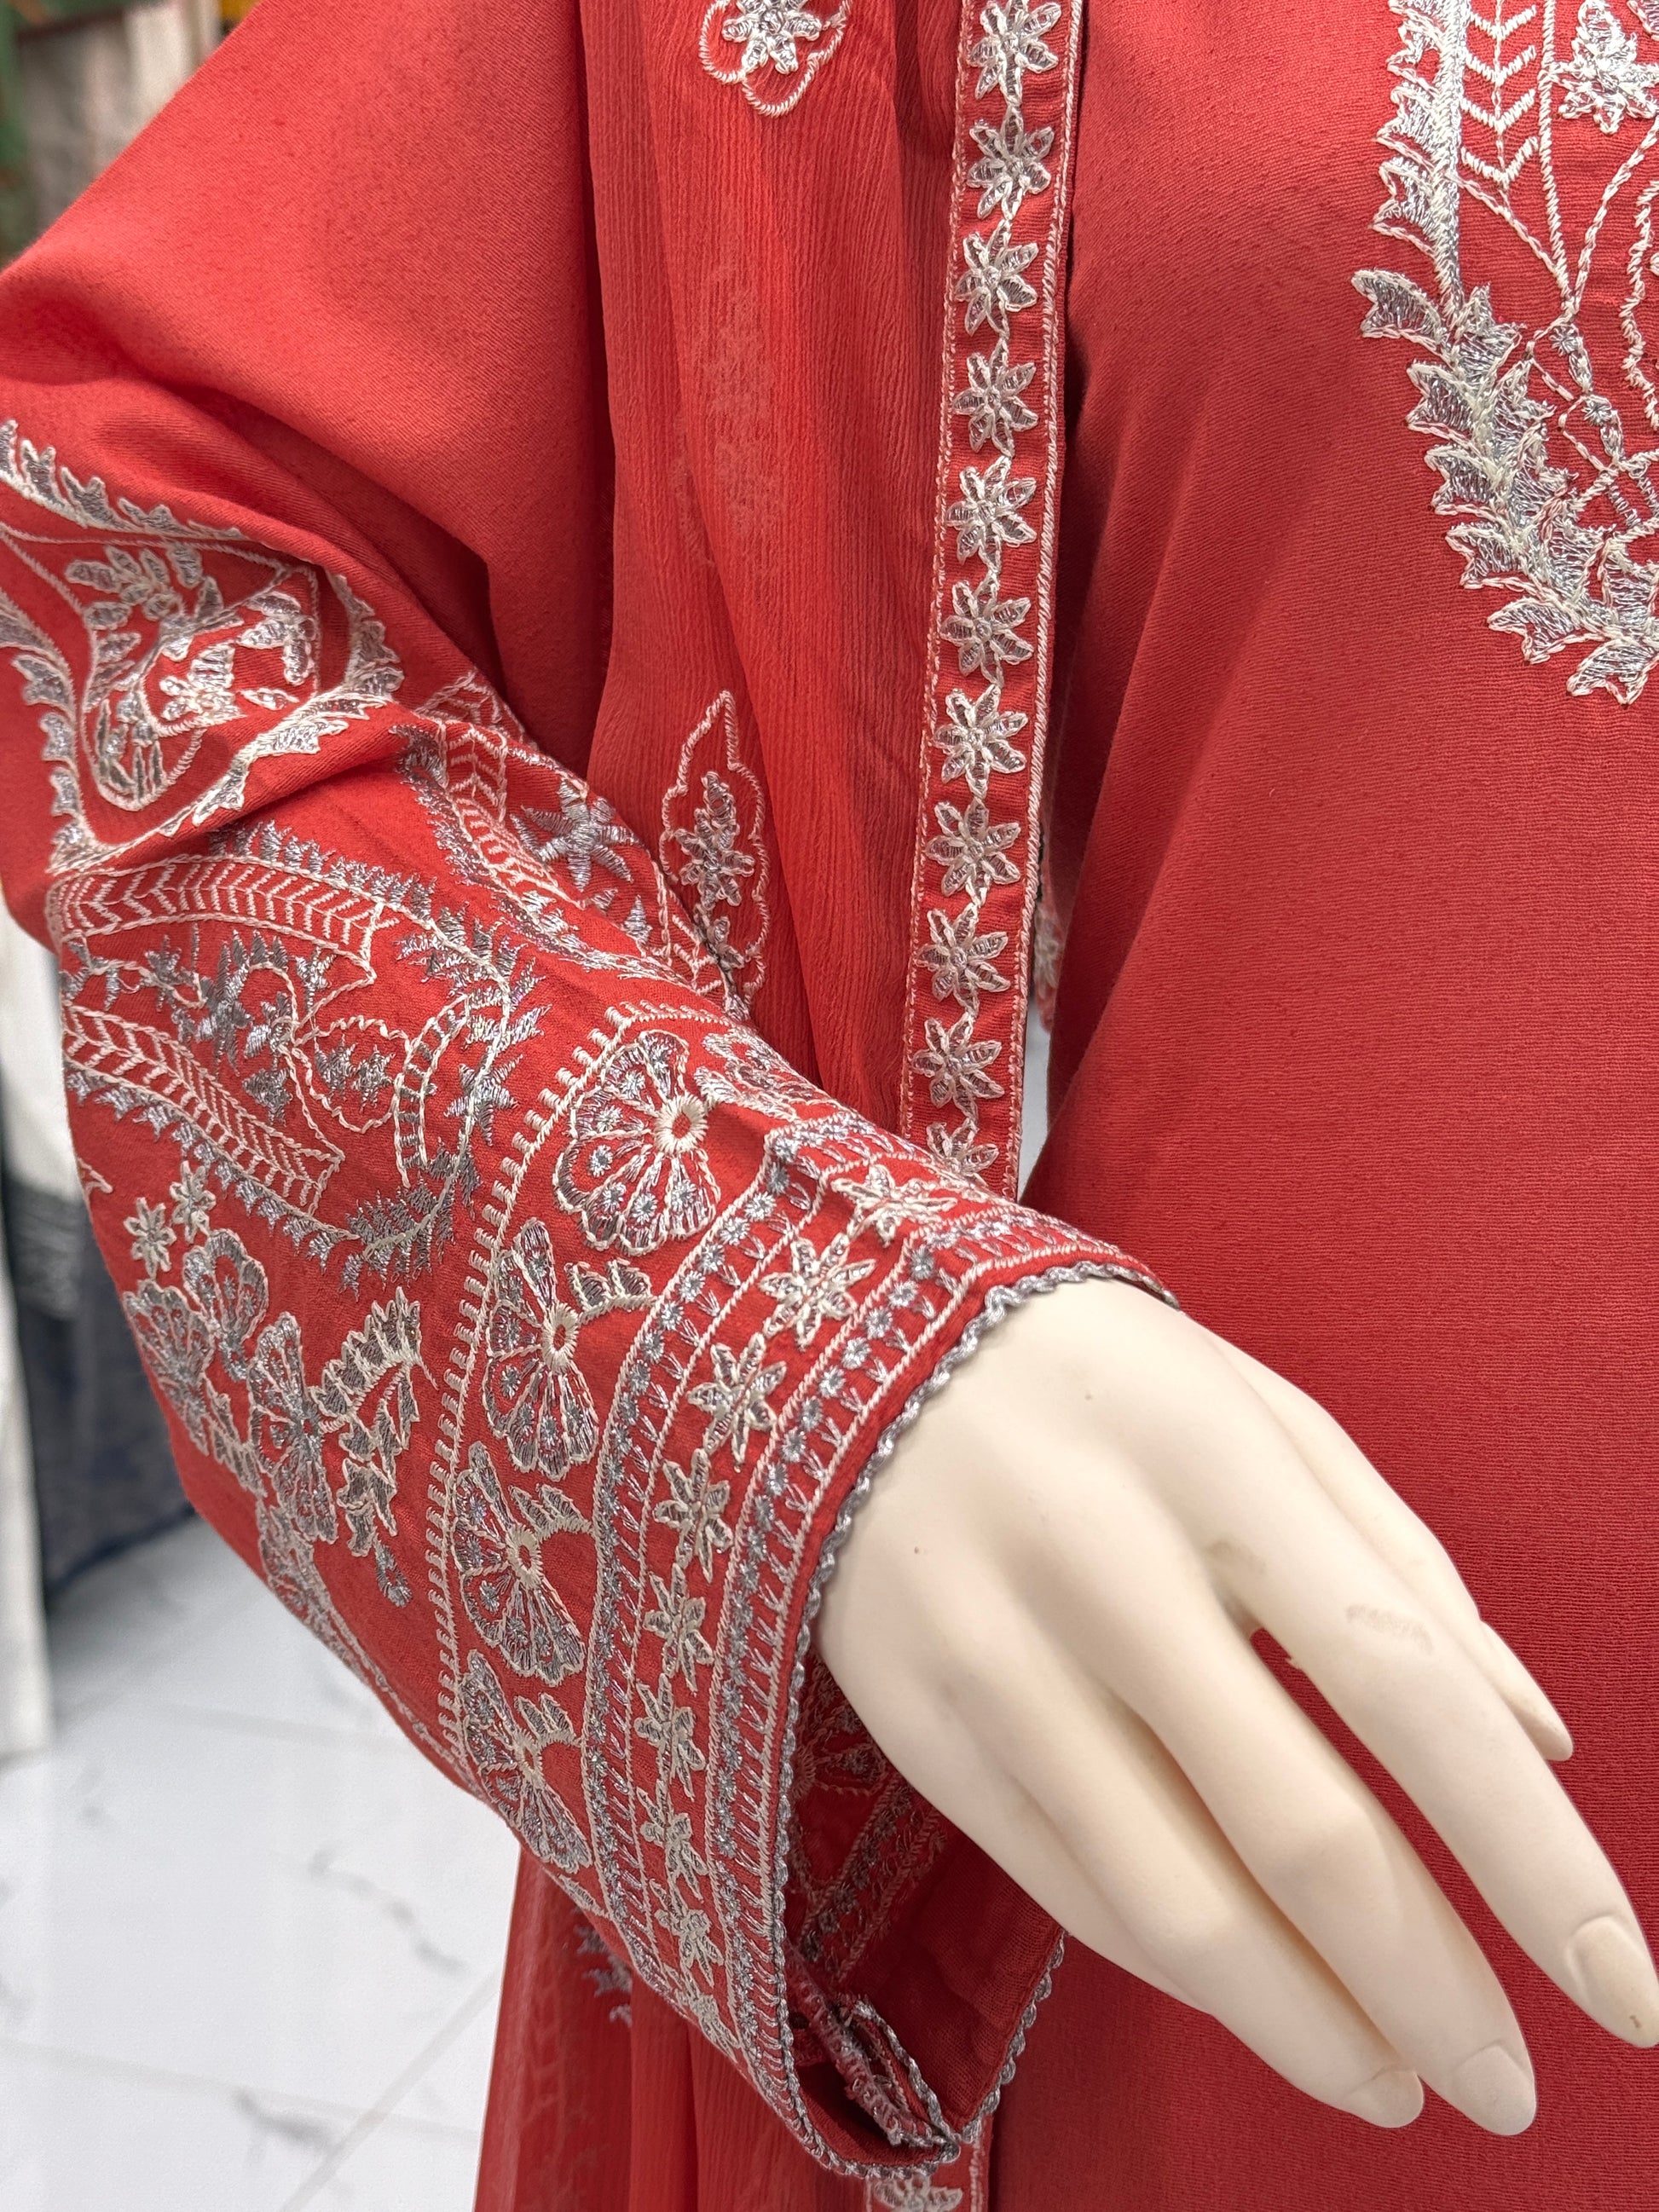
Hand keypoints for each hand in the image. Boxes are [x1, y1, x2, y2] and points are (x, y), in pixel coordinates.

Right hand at [815, 1277, 1658, 2133]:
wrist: (839, 1342)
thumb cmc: (1103, 1379)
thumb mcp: (1260, 1409)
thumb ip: (1401, 1559)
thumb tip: (1536, 1739)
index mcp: (1215, 1458)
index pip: (1402, 1679)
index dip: (1526, 1852)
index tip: (1626, 1990)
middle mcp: (1098, 1560)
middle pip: (1294, 1825)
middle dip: (1426, 1988)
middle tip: (1505, 2087)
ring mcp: (989, 1648)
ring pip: (1169, 1898)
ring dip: (1306, 2026)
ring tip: (1394, 2085)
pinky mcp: (912, 1717)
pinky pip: (1067, 1884)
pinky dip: (1181, 1965)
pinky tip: (1262, 1997)